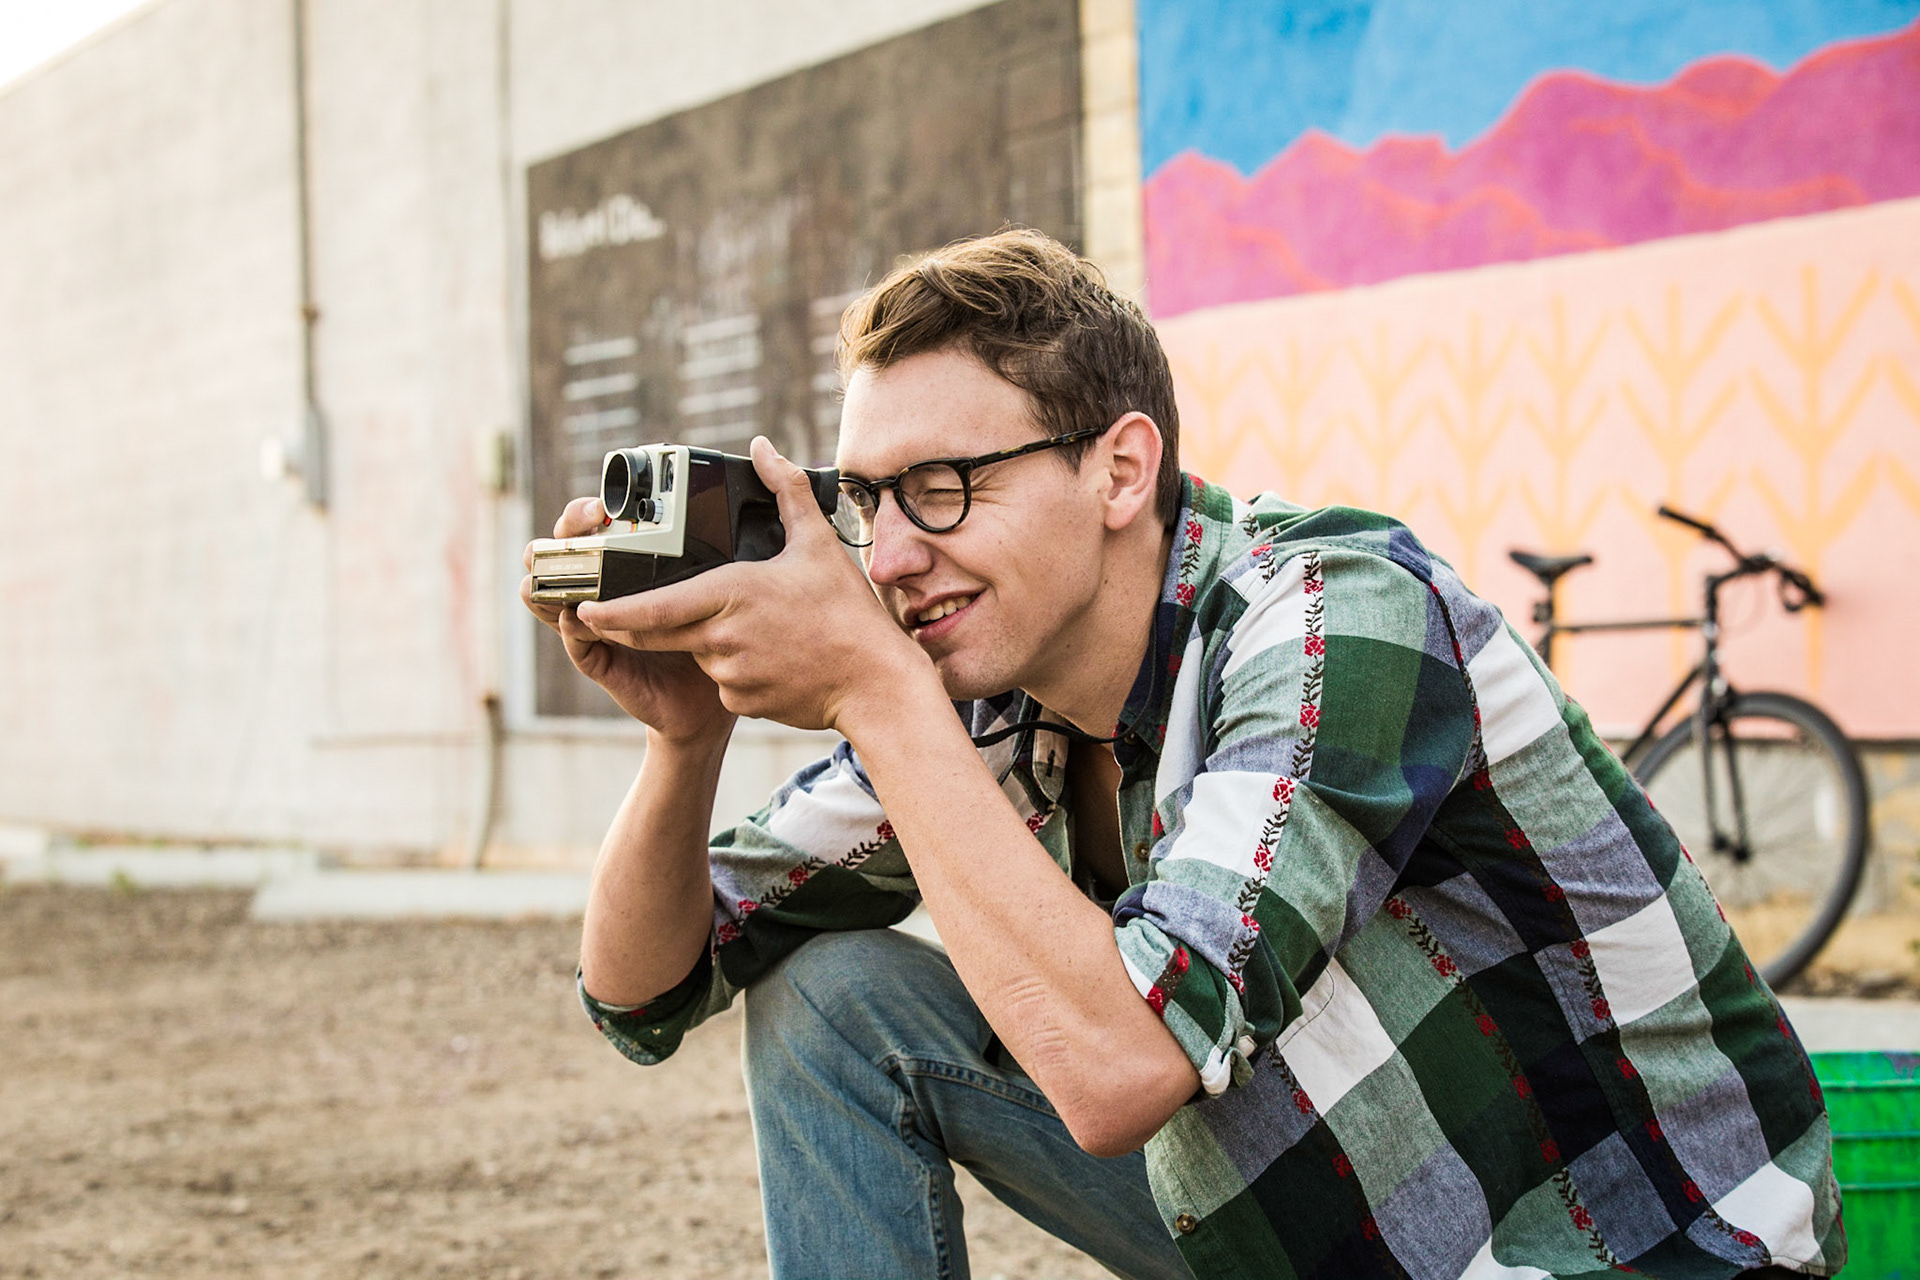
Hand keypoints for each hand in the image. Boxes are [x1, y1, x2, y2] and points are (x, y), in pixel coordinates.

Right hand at [519, 497, 734, 745]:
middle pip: (562, 554)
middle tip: (584, 524)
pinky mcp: (598, 661)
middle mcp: (605, 595)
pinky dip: (571, 627)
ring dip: (548, 581)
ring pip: (552, 596)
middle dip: (564, 535)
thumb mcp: (709, 591)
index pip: (593, 531)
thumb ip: (705, 560)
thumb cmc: (712, 636)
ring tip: (554, 568)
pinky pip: (574, 641)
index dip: (588, 512)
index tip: (603, 504)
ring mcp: (595, 627)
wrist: (710, 701)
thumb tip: (727, 514)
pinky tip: (577, 617)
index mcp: (627, 572)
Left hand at [572, 437, 936, 732]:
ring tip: (763, 632)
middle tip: (626, 615)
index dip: (612, 611)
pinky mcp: (742, 704)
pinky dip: (737, 672)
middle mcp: (721, 638)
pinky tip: (775, 660)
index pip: (653, 607)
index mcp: (730, 593)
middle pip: (660, 634)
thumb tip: (763, 447)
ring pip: (700, 656)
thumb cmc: (847, 613)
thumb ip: (785, 491)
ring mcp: (730, 676)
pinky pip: (724, 685)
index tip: (583, 608)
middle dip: (639, 626)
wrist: (875, 683)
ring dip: (711, 644)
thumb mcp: (817, 544)